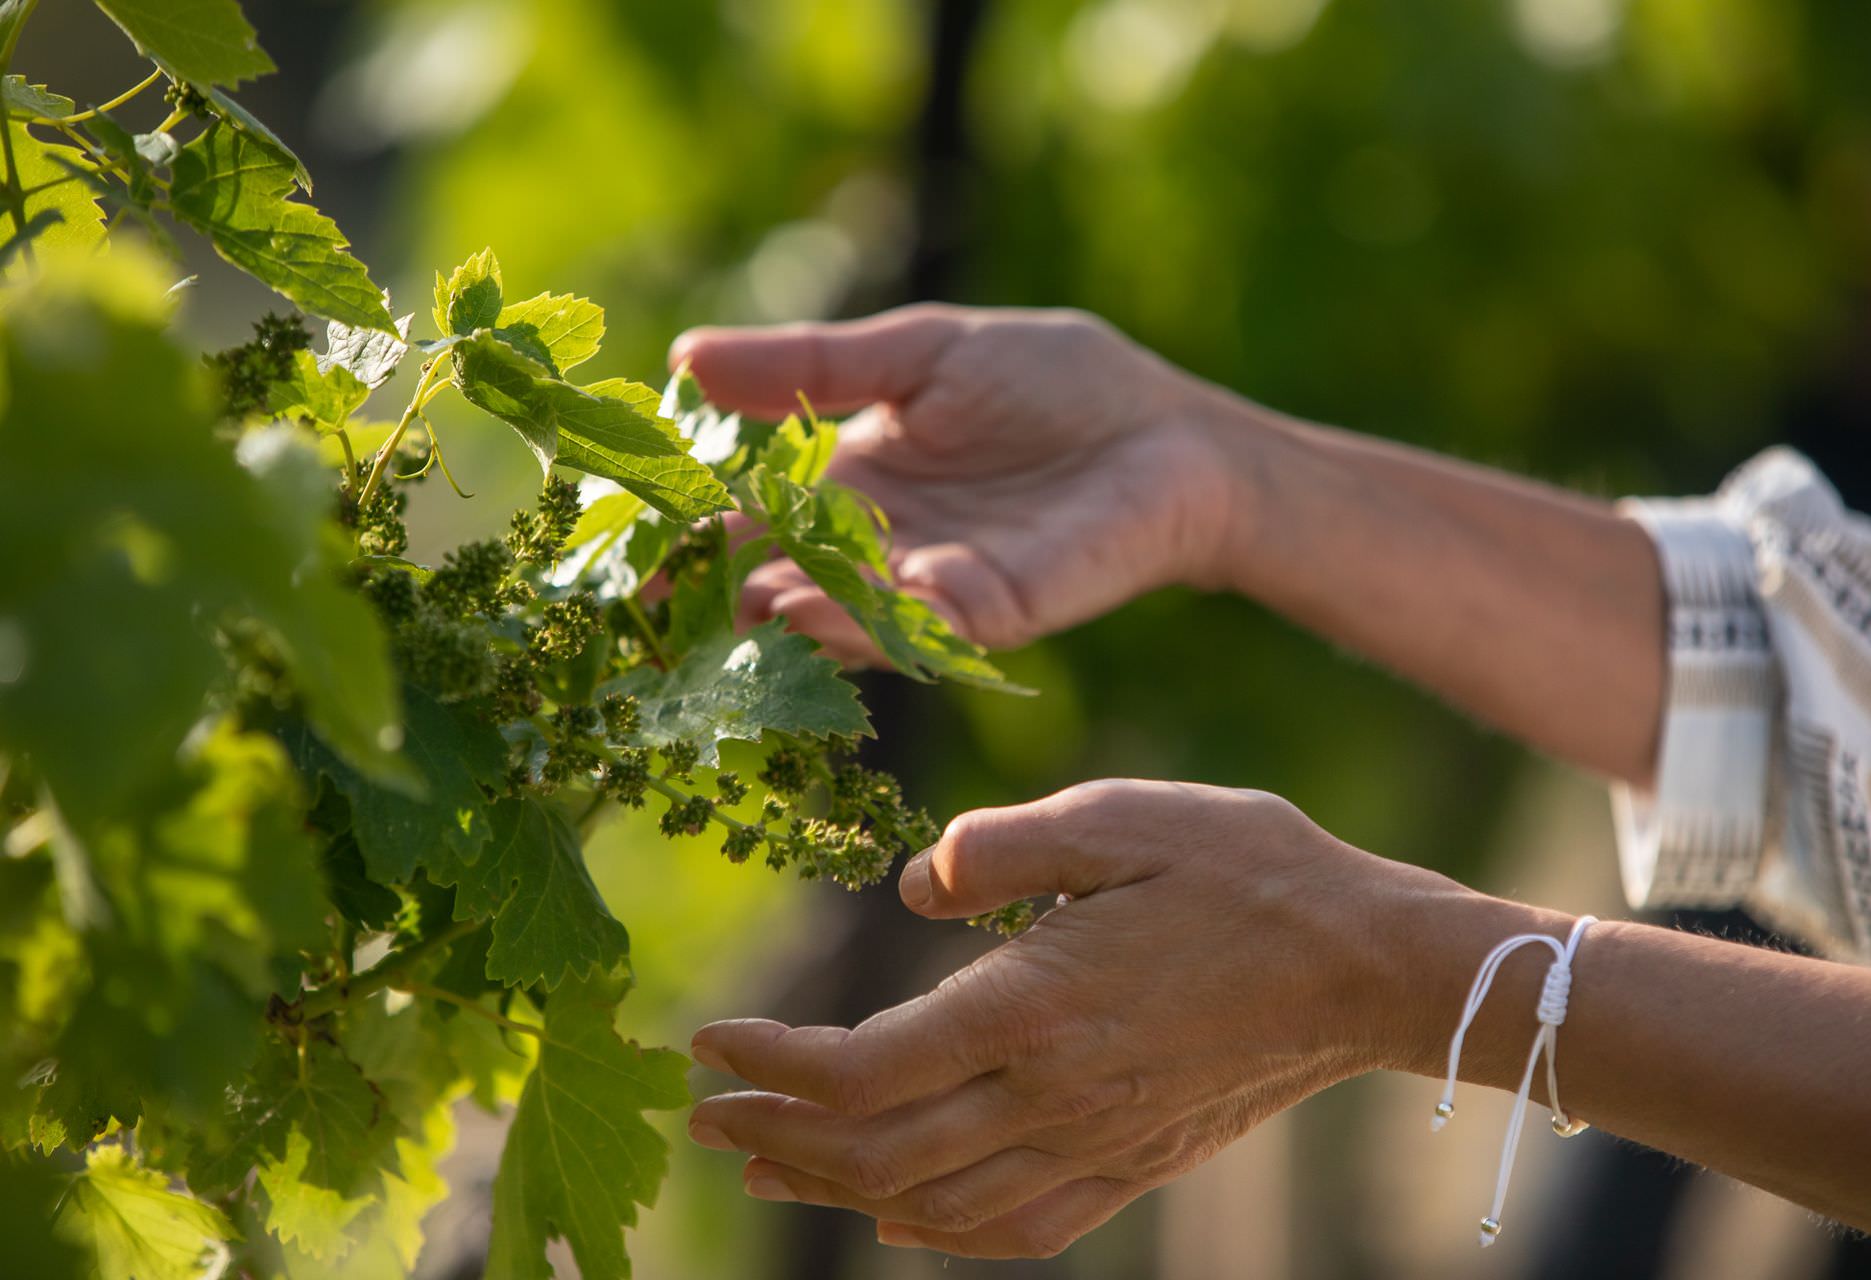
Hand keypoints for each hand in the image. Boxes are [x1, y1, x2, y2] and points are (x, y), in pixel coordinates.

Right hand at [670, 306, 1240, 656]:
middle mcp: (876, 553)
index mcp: (847, 487)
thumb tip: (684, 358)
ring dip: (785, 613)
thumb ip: (812, 367)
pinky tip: (825, 602)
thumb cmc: (1053, 383)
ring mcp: (932, 591)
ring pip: (841, 616)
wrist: (1171, 431)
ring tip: (733, 602)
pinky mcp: (998, 612)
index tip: (611, 537)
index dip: (680, 525)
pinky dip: (877, 616)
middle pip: (778, 581)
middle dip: (714, 593)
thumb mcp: (920, 354)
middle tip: (639, 604)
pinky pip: (925, 623)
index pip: (745, 515)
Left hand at [686, 780, 1455, 1258]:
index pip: (862, 1067)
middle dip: (775, 1136)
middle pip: (877, 1152)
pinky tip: (895, 1218)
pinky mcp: (1131, 1164)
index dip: (770, 1066)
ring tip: (765, 1164)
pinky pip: (1013, 1227)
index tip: (708, 1043)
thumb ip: (996, 850)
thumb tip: (913, 885)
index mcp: (1034, 1006)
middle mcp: (1051, 1096)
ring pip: (932, 1204)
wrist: (1369, 968)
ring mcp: (1093, 1144)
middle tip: (705, 1110)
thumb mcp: (1115, 817)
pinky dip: (934, 1232)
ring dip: (833, 1188)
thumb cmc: (1247, 873)